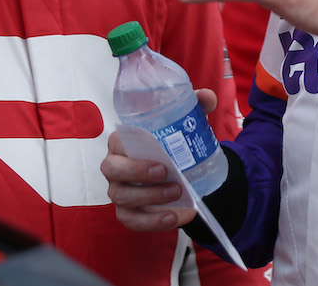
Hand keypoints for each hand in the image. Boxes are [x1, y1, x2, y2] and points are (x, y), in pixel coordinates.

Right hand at [102, 88, 216, 231]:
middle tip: (167, 174)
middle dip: (138, 173)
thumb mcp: (184, 124)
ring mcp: (118, 191)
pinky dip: (153, 222)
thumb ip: (195, 106)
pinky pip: (133, 220)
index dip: (133, 151)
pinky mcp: (127, 212)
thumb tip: (206, 96)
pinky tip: (175, 218)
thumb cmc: (172, 143)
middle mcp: (114, 166)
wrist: (180, 171)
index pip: (116, 143)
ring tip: (178, 193)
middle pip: (112, 171)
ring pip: (122, 198)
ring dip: (151, 198)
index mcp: (122, 142)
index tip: (161, 159)